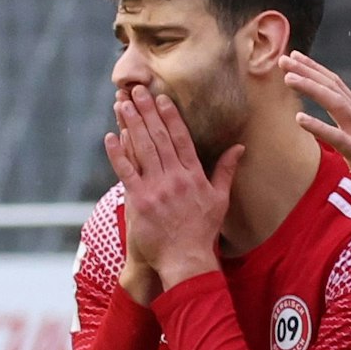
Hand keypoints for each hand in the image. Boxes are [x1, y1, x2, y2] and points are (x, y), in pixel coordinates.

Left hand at [105, 86, 241, 287]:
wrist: (185, 259)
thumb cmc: (202, 231)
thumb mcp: (220, 199)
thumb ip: (226, 170)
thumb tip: (239, 148)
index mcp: (194, 175)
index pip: (182, 138)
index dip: (170, 116)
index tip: (161, 98)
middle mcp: (175, 178)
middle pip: (159, 138)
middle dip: (147, 112)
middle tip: (137, 90)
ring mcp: (157, 188)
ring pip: (142, 149)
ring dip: (132, 124)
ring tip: (123, 104)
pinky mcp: (140, 201)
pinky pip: (126, 172)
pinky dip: (118, 153)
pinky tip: (110, 136)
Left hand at [279, 51, 350, 223]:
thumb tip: (335, 132)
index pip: (338, 87)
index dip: (316, 71)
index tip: (295, 59)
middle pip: (334, 88)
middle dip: (308, 71)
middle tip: (284, 59)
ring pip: (336, 104)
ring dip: (311, 88)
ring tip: (288, 78)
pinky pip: (339, 138)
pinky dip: (319, 126)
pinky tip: (299, 119)